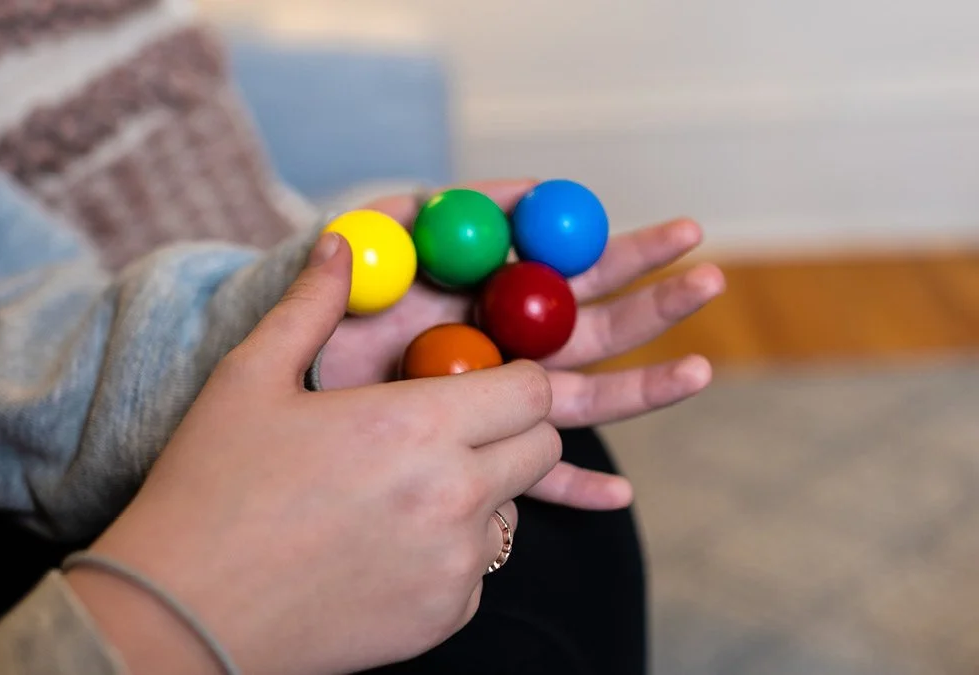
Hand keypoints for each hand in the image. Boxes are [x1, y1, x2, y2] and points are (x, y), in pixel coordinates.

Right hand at [69, 232, 561, 674]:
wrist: (185, 616)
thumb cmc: (209, 490)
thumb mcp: (249, 379)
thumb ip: (310, 305)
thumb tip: (340, 245)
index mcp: (415, 426)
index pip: (531, 388)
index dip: (512, 377)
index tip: (474, 383)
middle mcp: (454, 497)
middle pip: (541, 446)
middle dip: (508, 430)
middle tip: (442, 434)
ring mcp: (455, 566)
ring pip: (510, 510)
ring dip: (479, 494)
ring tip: (397, 494)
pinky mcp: (445, 619)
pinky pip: (479, 571)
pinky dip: (449, 555)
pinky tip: (381, 548)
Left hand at [317, 179, 726, 510]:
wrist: (293, 372)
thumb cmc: (334, 303)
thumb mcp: (376, 251)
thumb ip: (426, 218)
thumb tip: (493, 188)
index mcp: (496, 293)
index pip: (576, 268)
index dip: (628, 252)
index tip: (683, 234)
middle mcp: (510, 344)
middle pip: (597, 326)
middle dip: (655, 303)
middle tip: (709, 279)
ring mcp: (498, 401)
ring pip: (583, 396)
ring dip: (642, 387)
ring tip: (698, 373)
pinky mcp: (478, 454)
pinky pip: (532, 475)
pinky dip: (573, 485)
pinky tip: (619, 498)